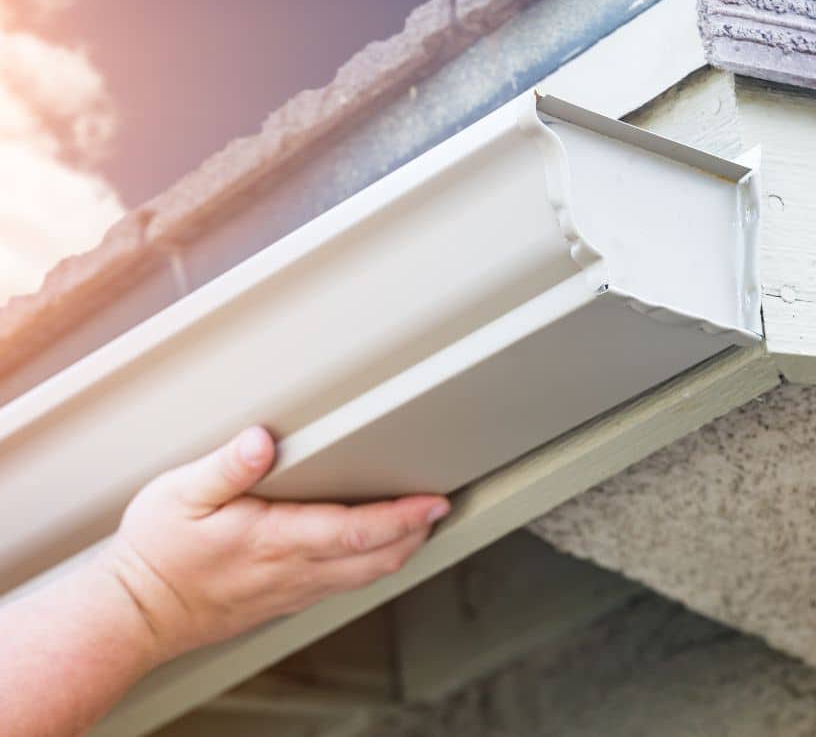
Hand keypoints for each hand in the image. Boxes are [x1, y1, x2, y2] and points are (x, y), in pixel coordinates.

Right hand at [99, 427, 448, 663]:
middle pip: (376, 558)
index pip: (357, 530)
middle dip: (416, 533)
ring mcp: (291, 590)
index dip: (403, 516)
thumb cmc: (156, 554)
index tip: (434, 500)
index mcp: (274, 540)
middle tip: (439, 506)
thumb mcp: (179, 496)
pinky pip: (342, 584)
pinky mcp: (284, 600)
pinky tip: (371, 549)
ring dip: (399, 550)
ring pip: (364, 575)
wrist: (135, 616)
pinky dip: (370, 564)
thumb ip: (226, 466)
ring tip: (418, 523)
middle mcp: (292, 570)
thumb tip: (262, 440)